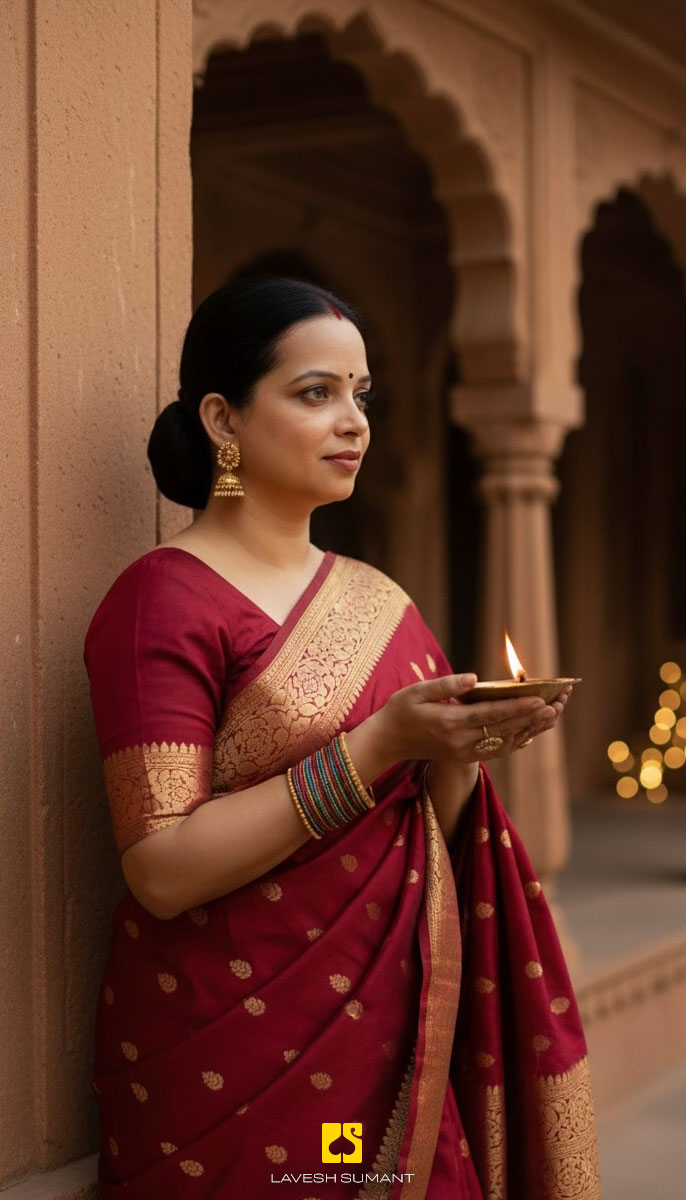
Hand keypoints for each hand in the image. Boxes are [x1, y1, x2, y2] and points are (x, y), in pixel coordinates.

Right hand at [376, 674, 573, 766]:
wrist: (388, 741)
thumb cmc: (400, 710)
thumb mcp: (416, 691)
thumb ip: (446, 685)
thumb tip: (474, 678)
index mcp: (448, 723)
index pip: (490, 715)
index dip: (517, 708)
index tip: (539, 699)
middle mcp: (460, 741)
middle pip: (504, 729)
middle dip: (532, 717)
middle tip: (557, 704)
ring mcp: (463, 753)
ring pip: (505, 742)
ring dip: (530, 729)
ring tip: (552, 715)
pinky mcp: (464, 757)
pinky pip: (497, 751)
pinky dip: (517, 741)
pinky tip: (531, 731)